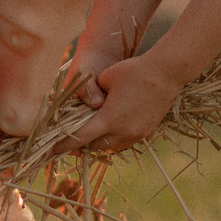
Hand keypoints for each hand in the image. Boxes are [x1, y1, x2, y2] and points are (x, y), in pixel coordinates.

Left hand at [65, 53, 184, 153]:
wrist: (168, 73)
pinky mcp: (147, 132)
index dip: (64, 144)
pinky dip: (116, 138)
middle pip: (96, 147)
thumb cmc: (134, 70)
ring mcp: (137, 134)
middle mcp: (123, 131)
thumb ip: (93, 93)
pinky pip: (126, 141)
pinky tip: (113, 127)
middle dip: (83, 144)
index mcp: (109, 119)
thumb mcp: (106, 77)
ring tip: (93, 132)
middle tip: (72, 137)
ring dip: (101, 141)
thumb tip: (91, 103)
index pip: (81, 137)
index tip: (53, 150)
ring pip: (112, 146)